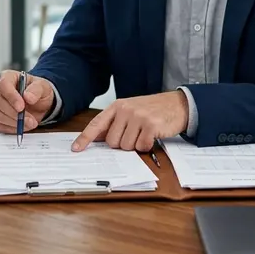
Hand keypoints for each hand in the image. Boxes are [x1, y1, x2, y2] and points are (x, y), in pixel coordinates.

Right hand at [0, 70, 54, 133]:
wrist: (39, 102)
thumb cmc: (37, 91)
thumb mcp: (42, 86)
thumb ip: (36, 90)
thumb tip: (28, 96)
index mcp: (7, 77)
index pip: (3, 85)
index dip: (11, 97)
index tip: (21, 107)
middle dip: (15, 113)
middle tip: (30, 120)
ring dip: (15, 122)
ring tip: (30, 123)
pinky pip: (0, 125)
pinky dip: (13, 128)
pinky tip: (23, 126)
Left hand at [72, 91, 188, 151]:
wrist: (177, 104)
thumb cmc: (152, 110)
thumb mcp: (131, 110)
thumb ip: (115, 122)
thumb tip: (98, 139)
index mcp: (117, 106)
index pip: (96, 124)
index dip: (85, 138)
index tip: (76, 149)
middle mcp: (125, 110)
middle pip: (112, 142)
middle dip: (123, 144)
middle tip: (135, 135)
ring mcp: (138, 117)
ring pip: (126, 146)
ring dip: (136, 145)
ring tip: (145, 133)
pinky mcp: (150, 125)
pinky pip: (141, 146)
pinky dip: (147, 146)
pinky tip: (152, 136)